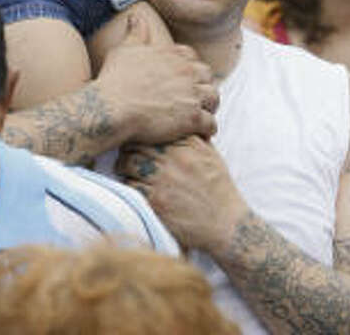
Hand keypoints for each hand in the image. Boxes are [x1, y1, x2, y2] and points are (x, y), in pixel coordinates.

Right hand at [96, 17, 218, 144]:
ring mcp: (191, 95)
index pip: (192, 58)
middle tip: (195, 97)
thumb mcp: (125, 49)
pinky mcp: (192, 118)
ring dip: (209, 106)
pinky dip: (208, 128)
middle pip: (207, 76)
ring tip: (202, 114)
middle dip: (203, 85)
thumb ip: (136, 32)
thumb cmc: (115, 79)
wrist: (112, 108)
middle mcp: (187, 72)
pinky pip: (211, 123)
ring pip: (214, 97)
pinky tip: (202, 132)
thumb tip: (136, 16)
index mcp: (173, 55)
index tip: (184, 78)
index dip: (189, 68)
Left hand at [117, 137, 247, 253]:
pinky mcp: (156, 201)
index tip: (139, 141)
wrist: (224, 222)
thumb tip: (177, 127)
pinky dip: (129, 186)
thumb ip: (194, 138)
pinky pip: (131, 186)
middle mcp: (174, 158)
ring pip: (128, 164)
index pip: (153, 130)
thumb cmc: (218, 188)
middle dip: (129, 149)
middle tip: (127, 156)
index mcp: (187, 144)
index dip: (142, 135)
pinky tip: (135, 188)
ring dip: (125, 167)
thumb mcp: (210, 155)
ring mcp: (164, 180)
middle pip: (136, 144)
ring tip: (128, 171)